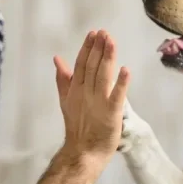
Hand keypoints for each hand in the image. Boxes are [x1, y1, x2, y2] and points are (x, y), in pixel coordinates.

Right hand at [53, 30, 129, 160]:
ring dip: (107, 58)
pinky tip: (125, 70)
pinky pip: (116, 96)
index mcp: (76, 88)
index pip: (81, 64)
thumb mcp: (66, 100)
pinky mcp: (111, 113)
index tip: (94, 33)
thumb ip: (63, 79)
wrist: (82, 151)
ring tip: (111, 41)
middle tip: (104, 32)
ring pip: (103, 76)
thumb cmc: (77, 125)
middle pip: (92, 66)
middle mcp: (86, 92)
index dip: (88, 48)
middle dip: (98, 48)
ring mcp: (98, 102)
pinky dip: (121, 83)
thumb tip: (57, 58)